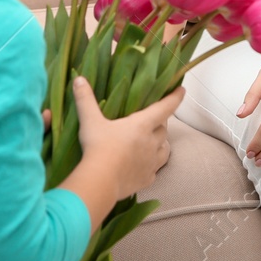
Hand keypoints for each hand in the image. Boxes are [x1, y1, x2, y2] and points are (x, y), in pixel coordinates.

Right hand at [72, 76, 182, 199]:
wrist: (100, 182)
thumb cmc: (98, 148)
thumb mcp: (90, 121)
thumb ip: (85, 99)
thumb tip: (79, 79)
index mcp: (142, 125)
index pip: (165, 107)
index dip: (175, 98)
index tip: (182, 91)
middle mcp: (151, 142)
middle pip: (164, 129)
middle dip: (161, 123)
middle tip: (154, 119)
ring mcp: (151, 162)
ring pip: (165, 150)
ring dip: (162, 144)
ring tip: (155, 142)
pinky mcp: (146, 179)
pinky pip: (155, 171)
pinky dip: (152, 166)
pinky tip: (145, 167)